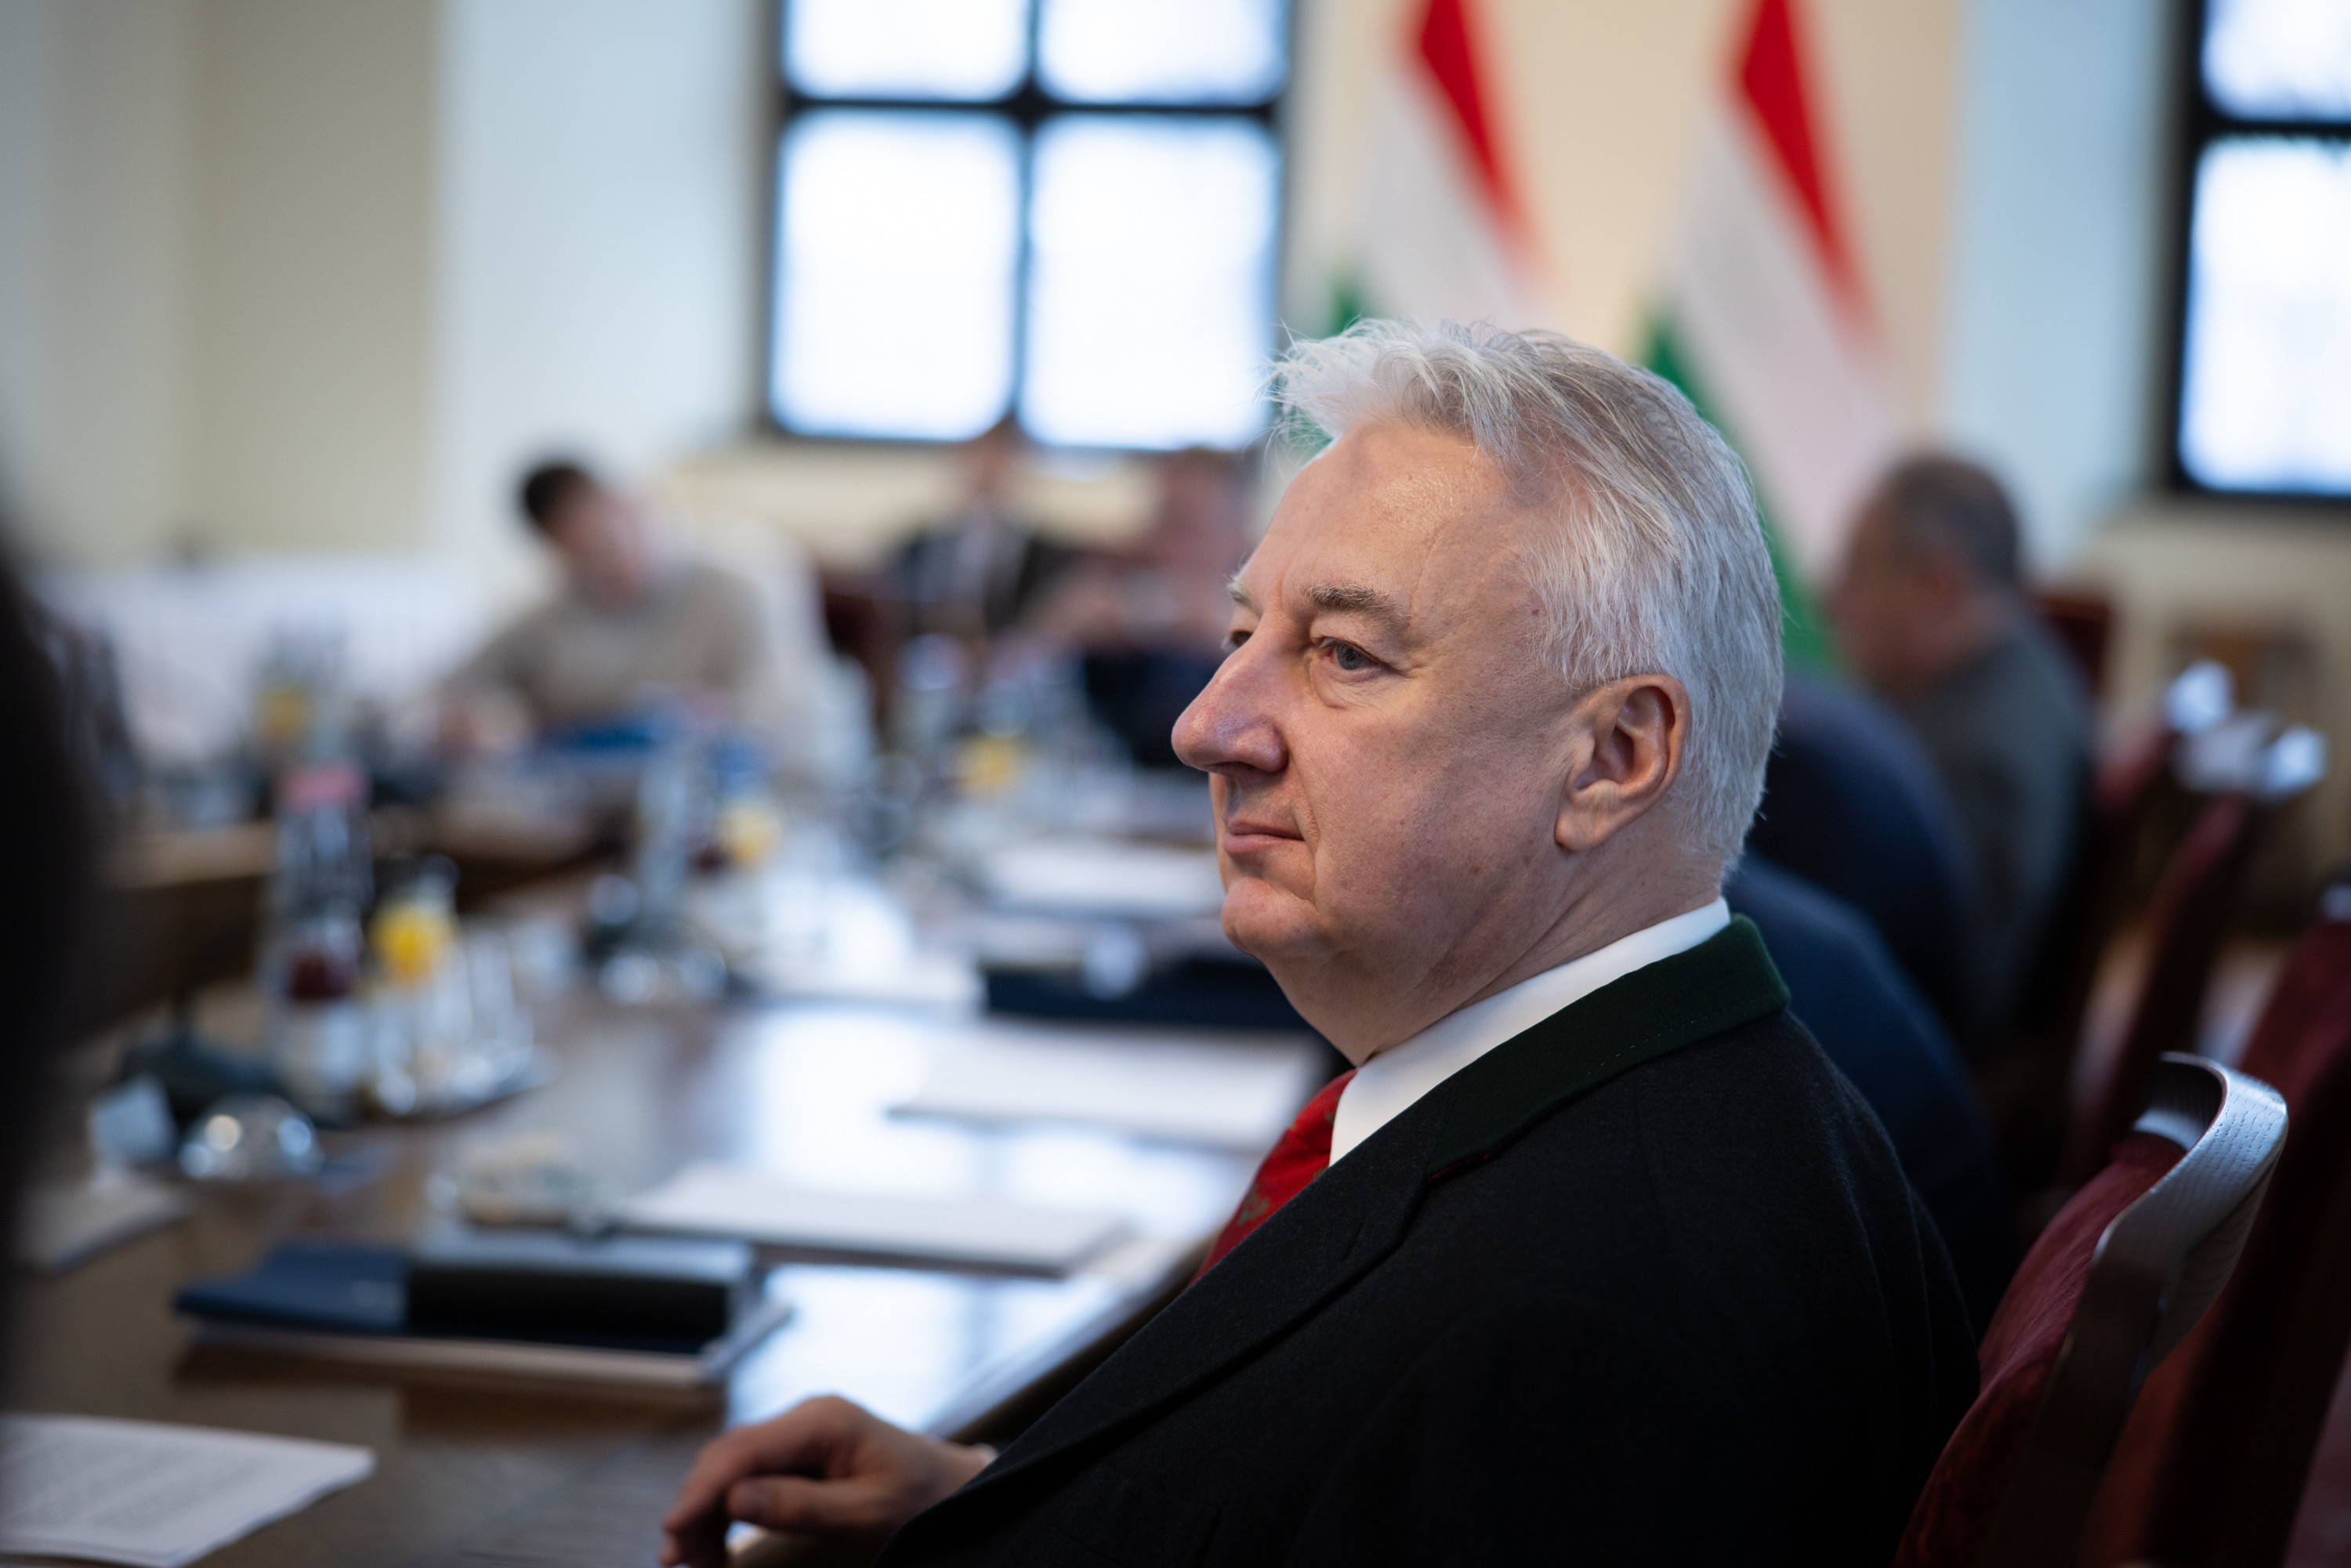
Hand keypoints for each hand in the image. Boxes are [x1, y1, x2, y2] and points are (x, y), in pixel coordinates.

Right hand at [660, 1396, 994, 1566]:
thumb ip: (802, 1505)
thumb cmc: (919, 1497)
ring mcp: (799, 1435)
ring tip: (693, 1563)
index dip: (702, 1489)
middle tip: (676, 1560)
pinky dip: (725, 1513)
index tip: (674, 1529)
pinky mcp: (796, 1455)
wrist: (951, 1489)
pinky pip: (747, 1478)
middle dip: (695, 1507)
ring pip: (731, 1469)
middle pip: (729, 1456)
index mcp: (824, 1420)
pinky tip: (714, 1547)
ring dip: (706, 1515)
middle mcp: (805, 1418)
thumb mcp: (866, 1511)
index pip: (745, 1448)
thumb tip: (736, 1500)